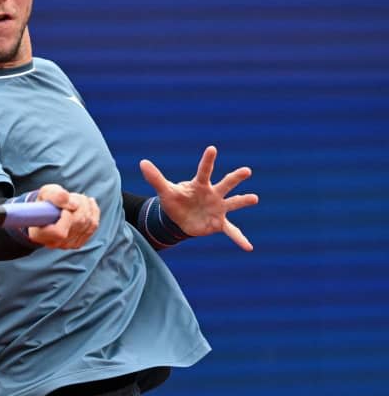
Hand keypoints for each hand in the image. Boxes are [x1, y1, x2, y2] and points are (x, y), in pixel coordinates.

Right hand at [28, 184, 99, 248]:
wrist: (46, 212)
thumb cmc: (44, 202)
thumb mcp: (45, 193)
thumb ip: (55, 196)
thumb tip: (74, 204)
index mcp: (41, 234)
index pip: (60, 232)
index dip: (66, 217)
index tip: (64, 207)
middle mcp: (55, 243)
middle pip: (78, 223)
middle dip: (80, 204)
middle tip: (73, 196)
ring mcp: (68, 245)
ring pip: (88, 223)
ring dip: (86, 206)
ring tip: (78, 198)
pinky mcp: (78, 242)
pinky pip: (93, 225)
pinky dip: (93, 211)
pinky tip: (89, 202)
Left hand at [139, 145, 258, 250]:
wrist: (180, 219)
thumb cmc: (175, 201)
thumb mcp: (165, 191)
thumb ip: (155, 178)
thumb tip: (142, 162)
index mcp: (199, 185)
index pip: (204, 171)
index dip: (207, 160)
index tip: (212, 148)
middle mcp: (212, 194)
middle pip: (225, 184)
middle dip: (235, 178)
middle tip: (246, 170)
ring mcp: (218, 209)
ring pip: (233, 203)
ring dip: (243, 201)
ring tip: (254, 198)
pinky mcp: (218, 223)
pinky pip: (231, 231)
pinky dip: (239, 239)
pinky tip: (248, 247)